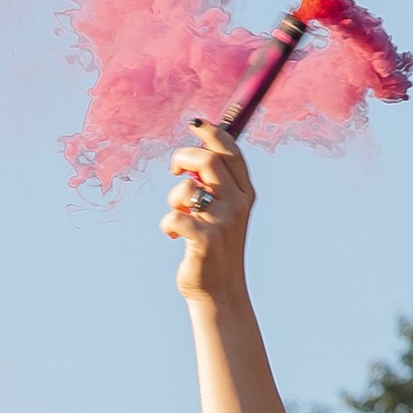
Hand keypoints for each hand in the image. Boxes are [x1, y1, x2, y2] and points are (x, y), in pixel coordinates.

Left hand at [163, 119, 253, 296]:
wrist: (219, 289)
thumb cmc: (215, 246)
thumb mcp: (223, 211)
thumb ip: (215, 184)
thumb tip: (193, 153)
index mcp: (245, 194)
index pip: (231, 152)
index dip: (212, 133)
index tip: (195, 123)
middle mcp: (237, 204)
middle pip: (209, 161)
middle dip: (185, 156)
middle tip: (174, 168)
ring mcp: (223, 223)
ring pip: (187, 188)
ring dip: (173, 197)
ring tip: (177, 213)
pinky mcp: (205, 241)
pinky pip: (173, 218)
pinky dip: (167, 223)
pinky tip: (172, 235)